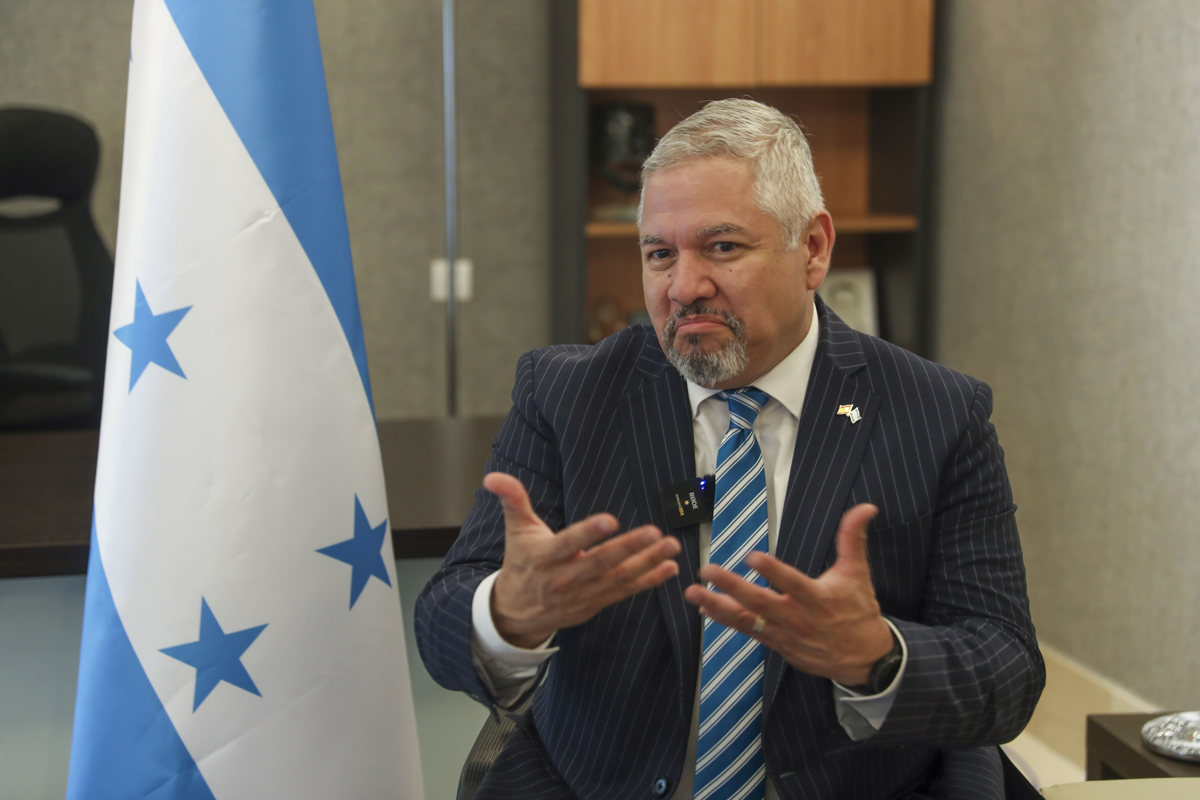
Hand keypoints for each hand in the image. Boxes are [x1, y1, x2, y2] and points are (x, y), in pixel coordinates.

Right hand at [486, 472, 681, 648]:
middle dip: (629, 547)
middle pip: (601, 562)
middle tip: (654, 532)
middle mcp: (565, 578)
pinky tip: (669, 567)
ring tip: (670, 546)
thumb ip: (512, 500)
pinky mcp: (597, 603)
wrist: (517, 612)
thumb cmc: (522, 562)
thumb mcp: (516, 529)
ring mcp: (583, 594)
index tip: (610, 520)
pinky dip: (649, 580)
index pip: (569, 543)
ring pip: (618, 578)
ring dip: (647, 562)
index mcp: (545, 557)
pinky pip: (625, 591)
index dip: (589, 533)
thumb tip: (493, 477)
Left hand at [683, 503, 893, 685]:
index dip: (773, 572)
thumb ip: (853, 538)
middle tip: (708, 570)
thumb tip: (866, 508)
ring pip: (747, 620)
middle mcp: (799, 619)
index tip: (752, 556)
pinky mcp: (777, 645)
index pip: (793, 584)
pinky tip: (706, 609)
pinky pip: (747, 632)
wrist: (864, 658)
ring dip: (717, 606)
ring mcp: (785, 635)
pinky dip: (726, 620)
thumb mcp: (858, 573)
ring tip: (693, 592)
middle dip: (732, 587)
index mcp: (819, 599)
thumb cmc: (858, 610)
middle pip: (761, 603)